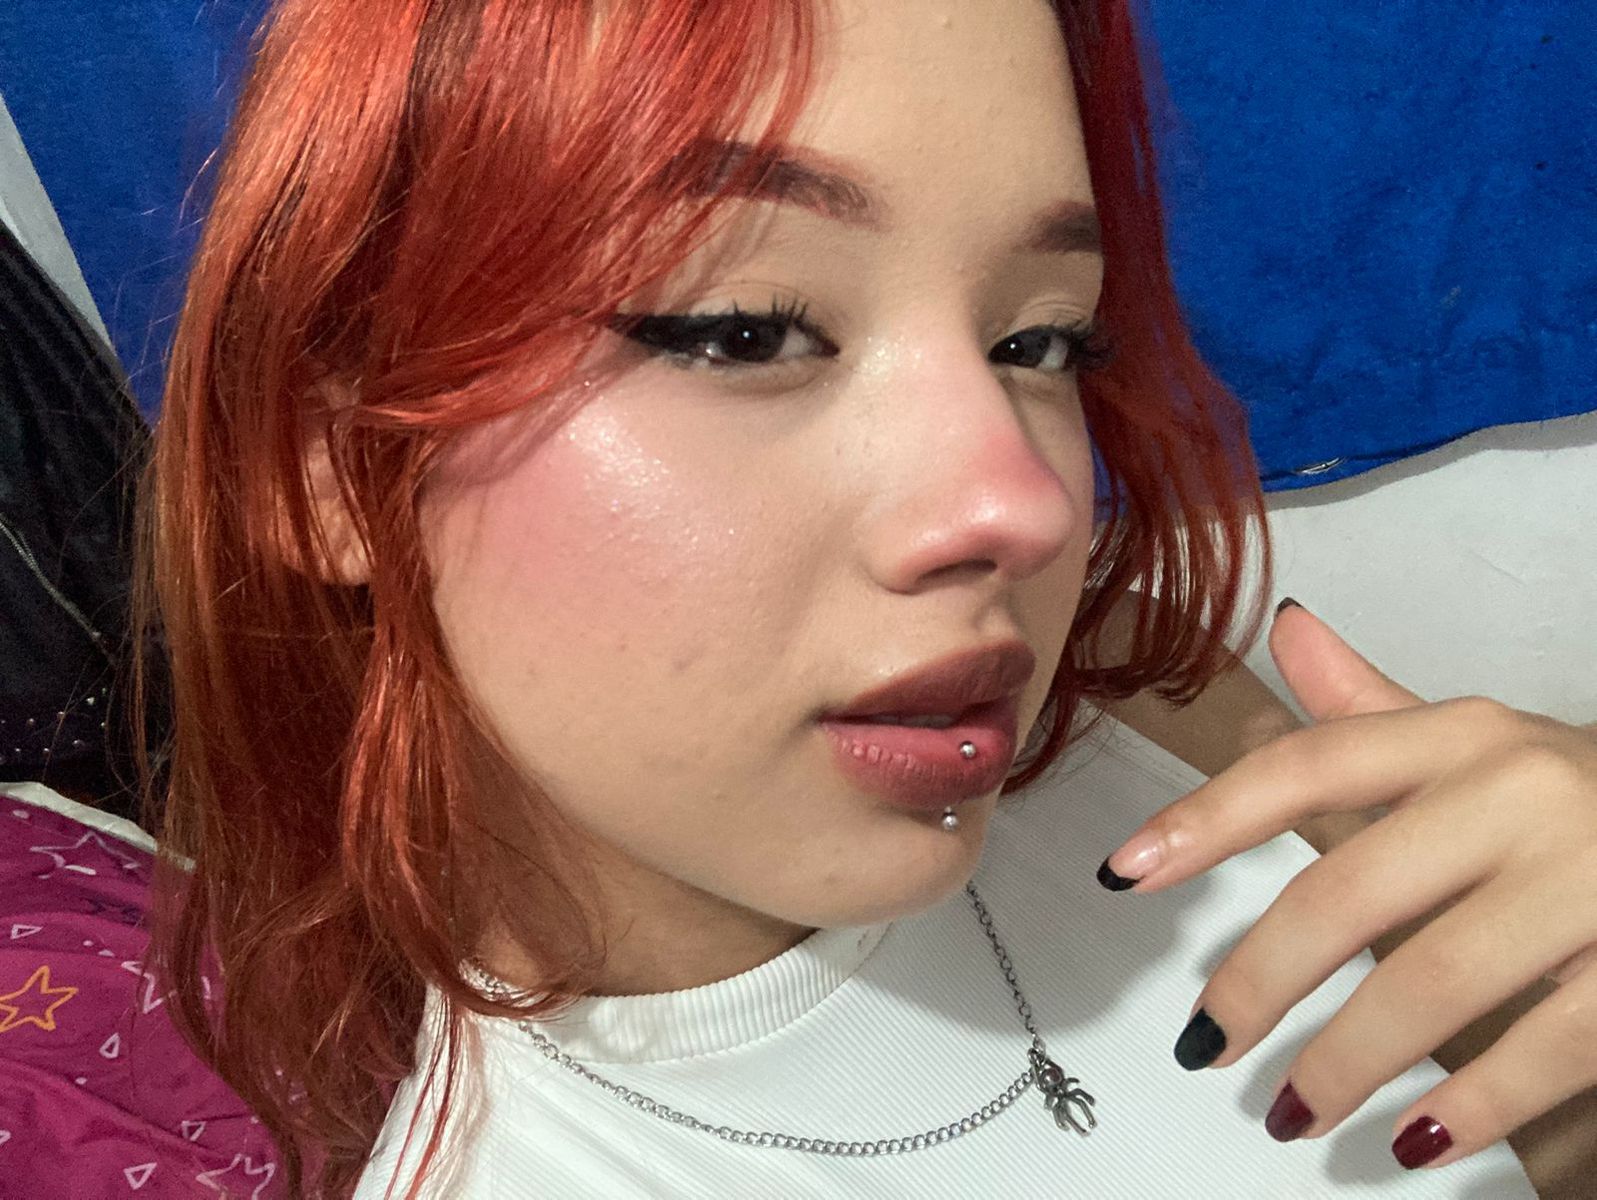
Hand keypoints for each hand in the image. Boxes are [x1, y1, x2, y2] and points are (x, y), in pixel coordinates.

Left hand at [1097, 599, 1596, 1171]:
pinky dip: (1473, 1104)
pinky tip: (1412, 1139)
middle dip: (1260, 979)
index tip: (1125, 872)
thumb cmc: (1577, 791)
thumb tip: (1288, 629)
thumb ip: (1375, 706)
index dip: (1209, 817)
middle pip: (1348, 891)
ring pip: (1432, 980)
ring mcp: (1588, 879)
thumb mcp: (1481, 739)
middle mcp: (1517, 794)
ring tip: (1289, 1110)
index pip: (1309, 767)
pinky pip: (1547, 1046)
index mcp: (1463, 736)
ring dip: (1346, 1060)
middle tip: (1206, 1044)